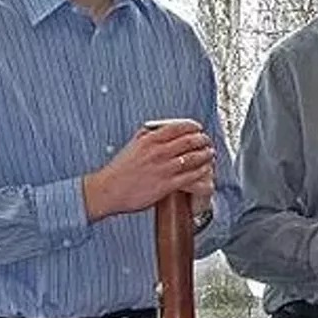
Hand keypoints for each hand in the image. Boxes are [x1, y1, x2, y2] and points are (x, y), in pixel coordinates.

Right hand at [83, 119, 214, 221]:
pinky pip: (191, 176)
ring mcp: (163, 169)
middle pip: (190, 141)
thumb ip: (146, 135)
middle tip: (207, 142)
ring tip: (210, 154)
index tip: (199, 129)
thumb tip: (158, 127)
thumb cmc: (118, 170)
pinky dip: (202, 171)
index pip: (179, 127)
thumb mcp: (132, 145)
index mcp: (149, 140)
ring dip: (206, 155)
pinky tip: (206, 169)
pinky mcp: (166, 185)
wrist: (107, 191)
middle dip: (203, 140)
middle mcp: (157, 152)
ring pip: (193, 158)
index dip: (194, 127)